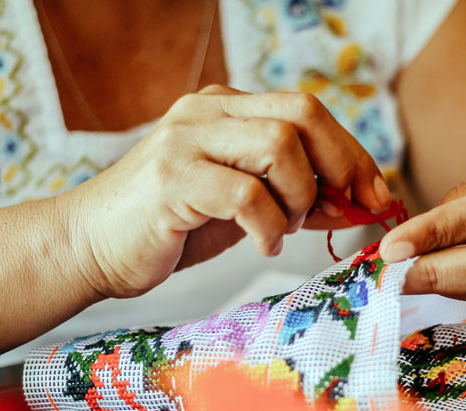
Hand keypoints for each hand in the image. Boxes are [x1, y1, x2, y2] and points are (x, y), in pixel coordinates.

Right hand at [61, 85, 390, 297]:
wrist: (90, 246)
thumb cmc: (172, 227)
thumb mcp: (243, 207)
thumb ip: (293, 196)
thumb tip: (354, 202)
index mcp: (227, 108)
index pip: (307, 112)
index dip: (350, 152)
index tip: (375, 192)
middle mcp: (208, 111)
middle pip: (301, 115)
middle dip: (341, 165)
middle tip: (351, 207)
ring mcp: (187, 139)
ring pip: (280, 146)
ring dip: (298, 197)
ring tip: (281, 229)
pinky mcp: (173, 178)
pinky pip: (246, 194)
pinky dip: (268, 226)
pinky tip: (260, 244)